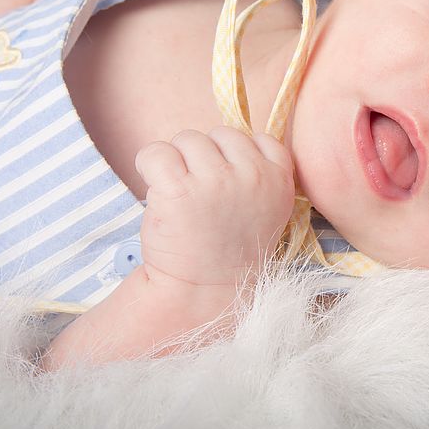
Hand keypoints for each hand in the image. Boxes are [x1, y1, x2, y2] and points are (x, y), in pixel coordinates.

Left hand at [134, 127, 294, 290]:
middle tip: (201, 196)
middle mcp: (252, 176)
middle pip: (218, 135)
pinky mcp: (178, 190)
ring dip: (177, 163)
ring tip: (181, 197)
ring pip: (186, 139)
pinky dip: (149, 166)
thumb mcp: (266, 209)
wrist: (204, 293)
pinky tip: (157, 192)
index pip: (259, 138)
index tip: (228, 186)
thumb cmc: (230, 250)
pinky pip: (156, 151)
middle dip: (205, 158)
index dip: (236, 157)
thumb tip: (223, 140)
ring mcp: (216, 181)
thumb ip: (257, 174)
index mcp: (279, 179)